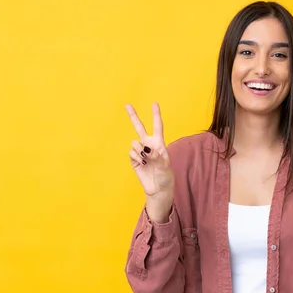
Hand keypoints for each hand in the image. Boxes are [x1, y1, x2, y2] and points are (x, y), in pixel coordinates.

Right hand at [126, 103, 173, 220]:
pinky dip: (136, 157)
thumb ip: (156, 156)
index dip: (156, 115)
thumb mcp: (164, 166)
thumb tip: (146, 149)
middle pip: (139, 127)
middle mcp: (149, 145)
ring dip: (138, 149)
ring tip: (145, 159)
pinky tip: (141, 163)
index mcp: (159, 143)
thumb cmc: (165, 176)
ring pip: (134, 142)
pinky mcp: (134, 159)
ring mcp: (141, 152)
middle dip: (133, 116)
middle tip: (127, 105)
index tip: (154, 103)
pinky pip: (131, 152)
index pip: (157, 126)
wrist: (157, 188)